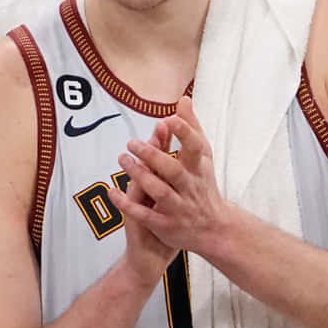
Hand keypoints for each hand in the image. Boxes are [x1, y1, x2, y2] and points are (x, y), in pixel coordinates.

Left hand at [112, 96, 237, 256]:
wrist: (215, 229)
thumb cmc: (203, 185)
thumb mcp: (202, 158)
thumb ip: (192, 128)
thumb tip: (183, 98)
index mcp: (199, 169)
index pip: (195, 148)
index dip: (185, 133)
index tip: (170, 119)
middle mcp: (190, 188)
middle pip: (174, 170)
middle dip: (154, 155)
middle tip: (132, 142)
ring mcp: (179, 208)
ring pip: (160, 192)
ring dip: (140, 176)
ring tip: (122, 159)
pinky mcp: (167, 226)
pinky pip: (145, 215)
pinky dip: (127, 204)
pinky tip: (112, 192)